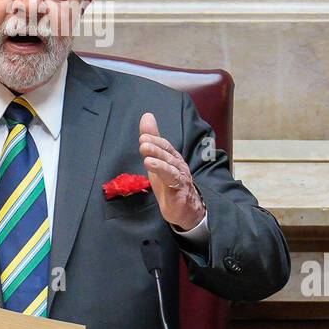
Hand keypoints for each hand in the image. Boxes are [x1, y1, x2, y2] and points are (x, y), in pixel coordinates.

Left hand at [138, 112, 205, 230]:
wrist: (186, 211)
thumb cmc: (170, 185)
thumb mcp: (157, 162)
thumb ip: (152, 141)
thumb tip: (147, 116)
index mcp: (173, 159)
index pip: (166, 146)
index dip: (156, 139)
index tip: (143, 135)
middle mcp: (179, 166)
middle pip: (168, 154)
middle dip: (156, 146)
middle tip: (142, 140)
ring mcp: (181, 178)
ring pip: (170, 166)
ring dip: (158, 157)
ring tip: (145, 152)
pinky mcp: (179, 191)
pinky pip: (171, 180)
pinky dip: (162, 172)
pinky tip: (151, 166)